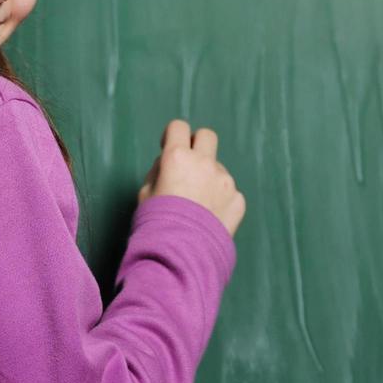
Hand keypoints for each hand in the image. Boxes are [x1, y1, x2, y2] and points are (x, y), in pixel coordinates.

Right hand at [137, 119, 245, 237]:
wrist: (181, 255)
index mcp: (177, 157)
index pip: (178, 127)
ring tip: (197, 207)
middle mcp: (204, 163)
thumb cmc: (156, 223)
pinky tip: (210, 219)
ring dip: (209, 179)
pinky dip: (220, 200)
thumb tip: (168, 165)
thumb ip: (158, 171)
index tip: (169, 148)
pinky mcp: (238, 199)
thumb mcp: (144, 193)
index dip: (172, 136)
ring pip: (218, 169)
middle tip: (189, 166)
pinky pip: (228, 192)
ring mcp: (225, 180)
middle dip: (197, 145)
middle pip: (207, 136)